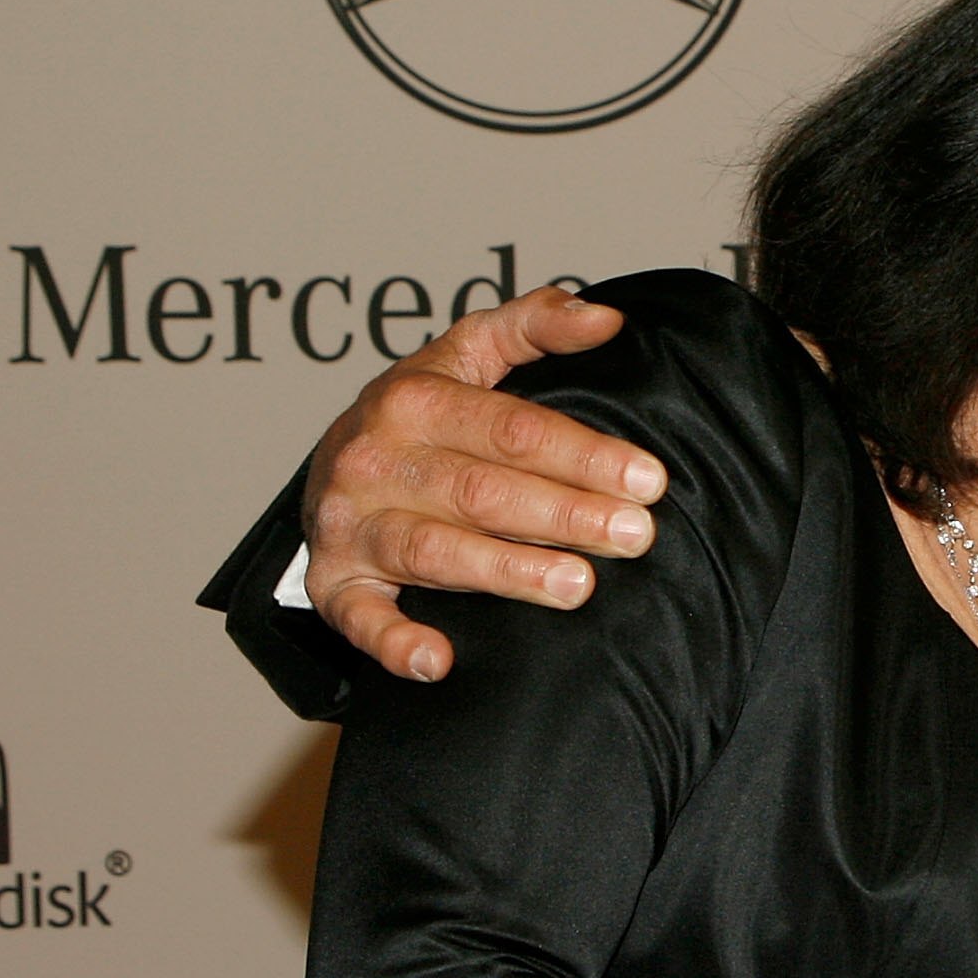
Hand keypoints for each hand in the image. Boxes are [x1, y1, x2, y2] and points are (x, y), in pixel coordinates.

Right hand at [299, 287, 669, 683]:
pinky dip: (392, 641)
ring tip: (576, 585)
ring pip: (434, 550)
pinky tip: (439, 659)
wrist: (330, 463)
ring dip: (506, 571)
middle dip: (565, 514)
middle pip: (483, 490)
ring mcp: (351, 524)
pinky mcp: (333, 581)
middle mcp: (377, 459)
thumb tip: (606, 319)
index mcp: (415, 399)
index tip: (647, 479)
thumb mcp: (467, 352)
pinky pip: (357, 617)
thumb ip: (535, 324)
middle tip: (633, 535)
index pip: (513, 428)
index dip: (584, 454)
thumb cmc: (416, 412)